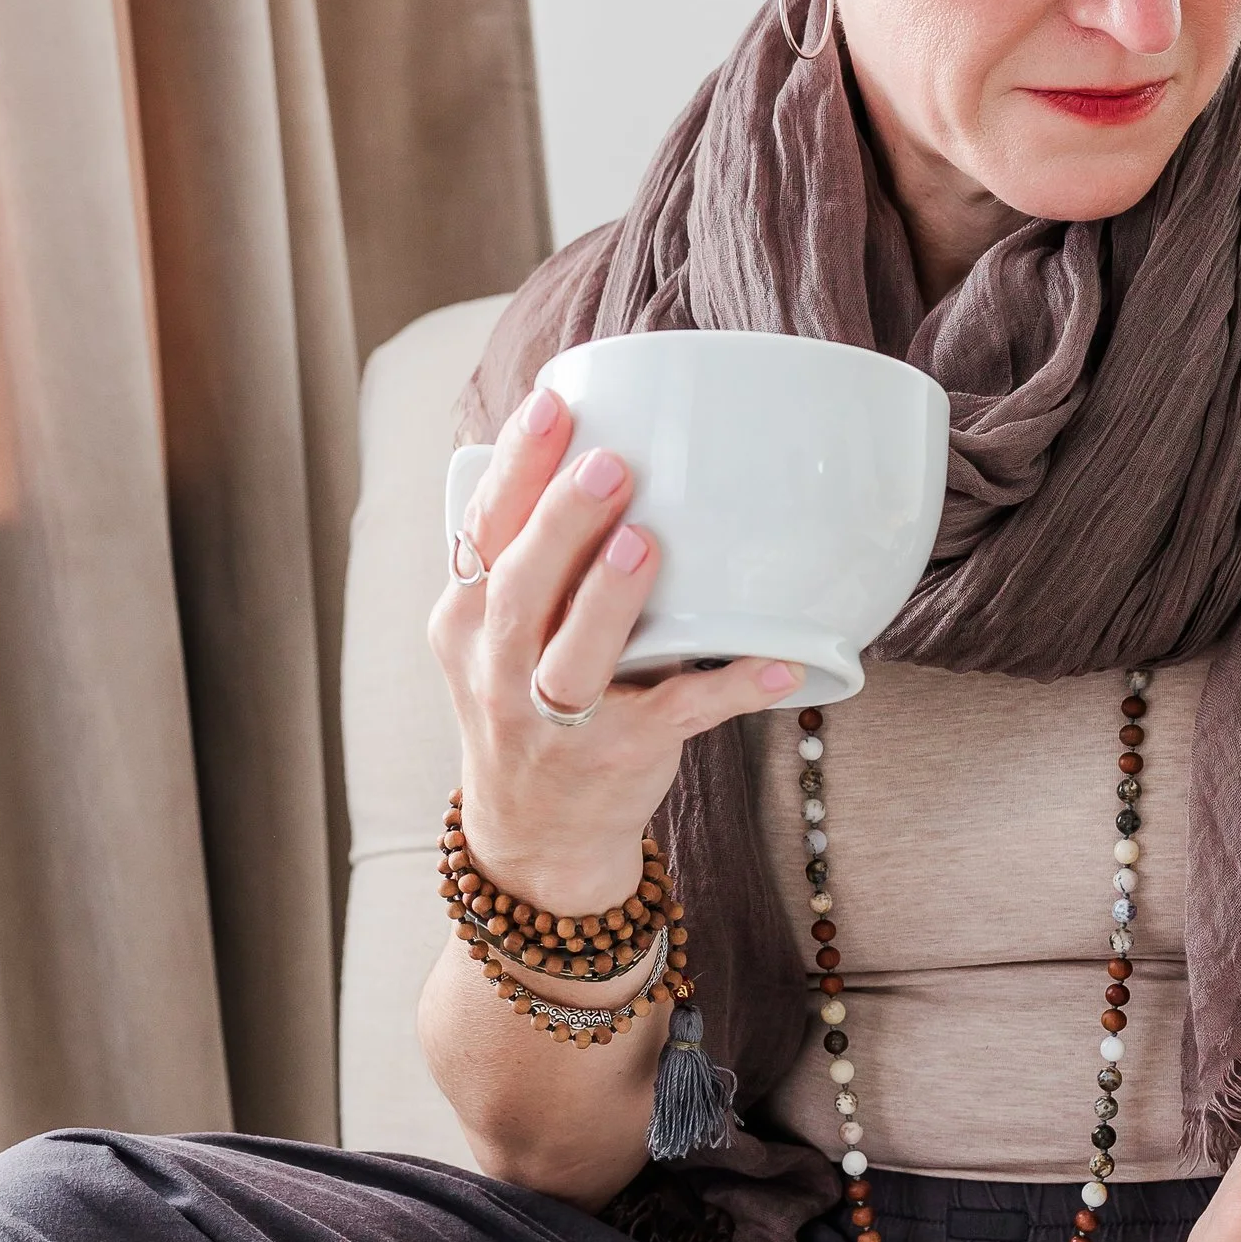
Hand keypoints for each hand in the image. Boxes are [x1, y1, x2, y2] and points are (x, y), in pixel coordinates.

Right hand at [429, 386, 796, 916]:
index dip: (517, 468)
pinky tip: (775, 666)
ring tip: (643, 544)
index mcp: (465, 618)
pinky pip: (678, 718)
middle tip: (611, 464)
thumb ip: (526, 558)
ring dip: (607, 601)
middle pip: (518, 588)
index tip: (553, 406)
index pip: (483, 531)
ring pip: (571, 660)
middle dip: (560, 523)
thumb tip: (592, 441)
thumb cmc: (529, 704)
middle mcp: (496, 669)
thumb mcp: (495, 635)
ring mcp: (554, 722)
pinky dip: (727, 690)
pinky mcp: (619, 757)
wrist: (536, 835)